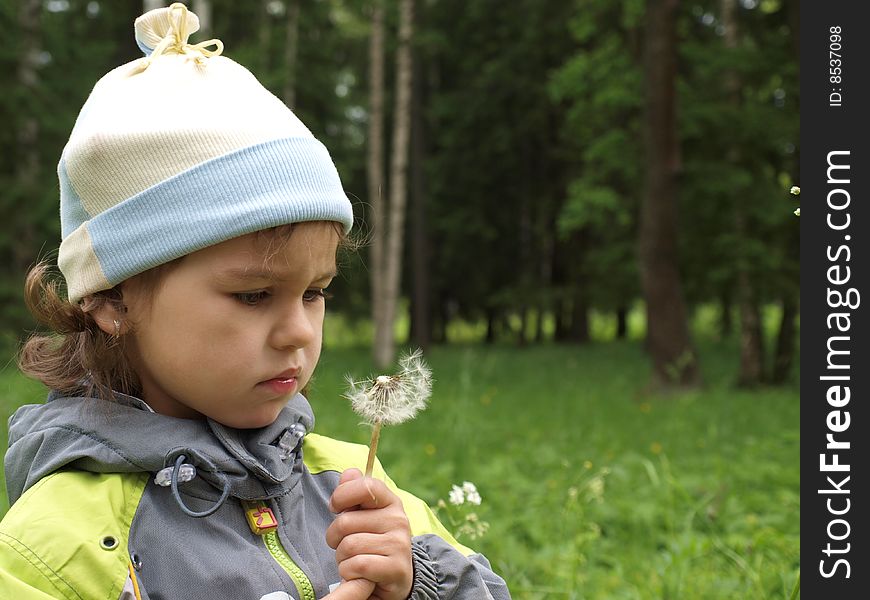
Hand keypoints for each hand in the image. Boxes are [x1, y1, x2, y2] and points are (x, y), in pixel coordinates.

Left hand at [326, 468, 412, 599]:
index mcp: (390, 501)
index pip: (364, 486)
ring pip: (349, 546)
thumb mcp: (363, 516)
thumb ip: (354, 493)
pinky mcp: (397, 568)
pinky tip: (358, 574)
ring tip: (353, 560)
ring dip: (342, 558)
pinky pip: (357, 565)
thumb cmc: (372, 544)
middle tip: (344, 545)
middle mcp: (399, 519)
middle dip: (335, 538)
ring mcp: (399, 544)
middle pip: (346, 522)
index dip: (342, 496)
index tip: (336, 509)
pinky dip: (349, 572)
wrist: (393, 581)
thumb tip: (350, 472)